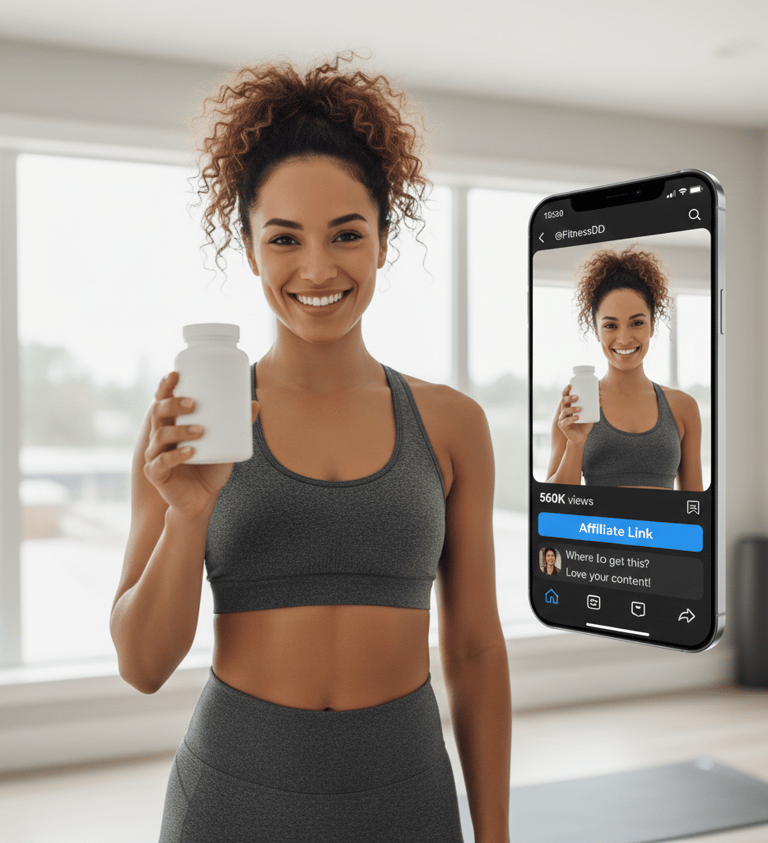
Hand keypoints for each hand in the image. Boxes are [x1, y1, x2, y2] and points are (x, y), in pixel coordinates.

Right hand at [143, 371, 258, 517]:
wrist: (202, 499)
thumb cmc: (211, 467)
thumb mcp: (225, 444)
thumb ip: (237, 426)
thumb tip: (254, 403)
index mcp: (172, 424)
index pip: (162, 400)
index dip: (165, 386)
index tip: (176, 374)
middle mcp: (159, 436)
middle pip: (158, 412)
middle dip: (173, 404)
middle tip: (194, 403)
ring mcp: (155, 454)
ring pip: (161, 435)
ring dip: (181, 430)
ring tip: (201, 431)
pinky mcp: (156, 473)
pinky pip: (162, 462)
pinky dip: (177, 455)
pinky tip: (190, 452)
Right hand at [556, 383, 600, 447]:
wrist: (581, 437)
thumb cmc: (584, 425)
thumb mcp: (591, 415)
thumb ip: (595, 407)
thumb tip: (601, 397)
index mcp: (569, 407)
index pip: (565, 396)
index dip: (566, 390)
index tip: (570, 385)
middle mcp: (564, 411)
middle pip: (563, 401)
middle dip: (569, 398)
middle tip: (577, 397)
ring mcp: (562, 419)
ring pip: (564, 411)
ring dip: (572, 408)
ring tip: (580, 409)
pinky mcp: (562, 426)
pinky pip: (565, 421)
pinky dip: (571, 419)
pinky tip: (577, 418)